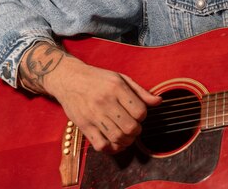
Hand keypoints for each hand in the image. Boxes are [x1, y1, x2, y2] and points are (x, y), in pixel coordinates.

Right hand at [20, 43, 160, 152]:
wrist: (69, 79)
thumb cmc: (98, 78)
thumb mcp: (121, 78)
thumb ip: (140, 92)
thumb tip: (159, 101)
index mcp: (117, 88)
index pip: (139, 111)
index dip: (143, 116)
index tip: (138, 114)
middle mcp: (105, 102)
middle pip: (130, 127)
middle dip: (136, 131)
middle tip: (134, 127)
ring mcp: (93, 115)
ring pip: (117, 137)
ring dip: (126, 141)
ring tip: (127, 136)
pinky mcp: (83, 126)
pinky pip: (101, 145)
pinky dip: (111, 148)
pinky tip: (115, 143)